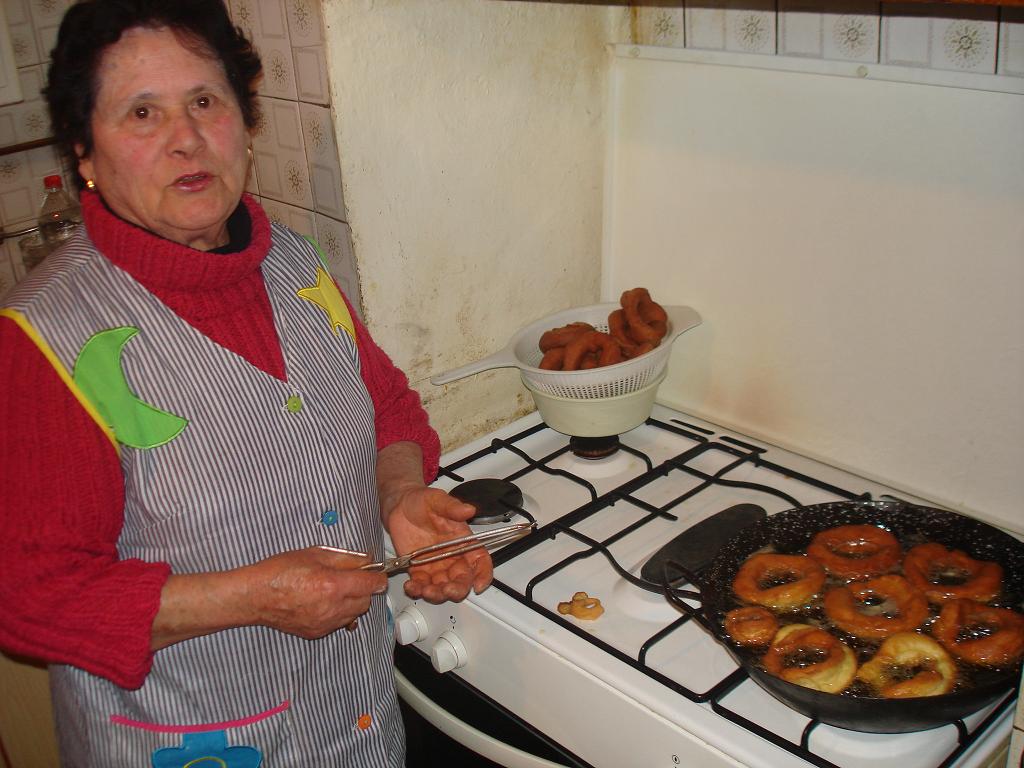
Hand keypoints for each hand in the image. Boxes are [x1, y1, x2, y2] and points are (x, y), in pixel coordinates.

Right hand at [242, 547, 386, 638]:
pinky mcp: (317, 632)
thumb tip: (366, 560)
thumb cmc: (280, 571)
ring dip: (353, 602)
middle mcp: (332, 607)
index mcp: (333, 585)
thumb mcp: (315, 554)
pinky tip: (325, 602)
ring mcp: (325, 623)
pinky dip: (339, 613)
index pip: (371, 584)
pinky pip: (339, 624)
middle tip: (353, 578)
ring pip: (355, 614)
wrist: (256, 596)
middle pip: (366, 601)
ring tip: (337, 590)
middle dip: (364, 589)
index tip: (376, 573)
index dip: (377, 576)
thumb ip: (345, 558)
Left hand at [386, 486, 492, 602]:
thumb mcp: (438, 500)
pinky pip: (421, 585)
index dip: (483, 574)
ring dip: (437, 594)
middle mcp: (452, 556)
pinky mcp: (418, 569)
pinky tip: (412, 587)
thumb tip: (468, 509)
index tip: (479, 584)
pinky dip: (417, 590)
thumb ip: (452, 507)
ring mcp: (435, 565)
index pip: (480, 560)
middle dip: (458, 589)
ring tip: (427, 591)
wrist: (399, 505)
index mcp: (463, 540)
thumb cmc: (422, 501)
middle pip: (462, 579)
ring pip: (442, 587)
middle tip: (448, 589)